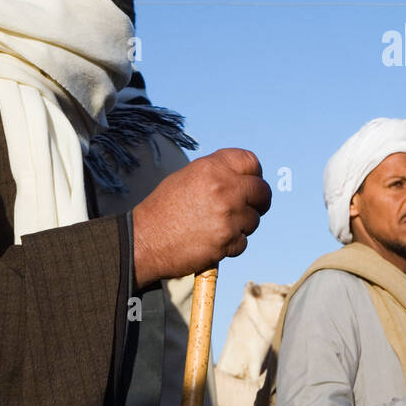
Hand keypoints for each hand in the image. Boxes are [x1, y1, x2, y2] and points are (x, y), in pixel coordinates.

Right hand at [131, 148, 271, 287]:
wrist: (144, 240)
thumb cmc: (162, 210)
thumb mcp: (187, 177)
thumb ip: (216, 174)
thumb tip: (241, 178)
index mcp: (212, 168)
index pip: (251, 161)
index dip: (254, 174)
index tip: (252, 183)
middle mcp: (223, 187)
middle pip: (262, 190)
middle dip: (259, 201)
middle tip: (253, 208)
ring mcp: (227, 215)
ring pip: (254, 219)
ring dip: (243, 225)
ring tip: (220, 227)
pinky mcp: (226, 240)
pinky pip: (243, 241)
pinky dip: (232, 244)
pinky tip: (215, 242)